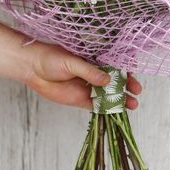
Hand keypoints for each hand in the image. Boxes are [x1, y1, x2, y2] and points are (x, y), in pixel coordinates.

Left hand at [23, 40, 141, 109]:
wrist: (32, 68)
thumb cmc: (51, 57)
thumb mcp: (71, 61)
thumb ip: (89, 71)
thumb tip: (108, 79)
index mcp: (93, 58)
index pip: (114, 63)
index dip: (125, 68)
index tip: (134, 73)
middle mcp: (93, 72)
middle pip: (115, 80)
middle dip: (127, 85)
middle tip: (137, 91)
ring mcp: (88, 86)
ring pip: (108, 93)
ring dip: (120, 99)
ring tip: (132, 104)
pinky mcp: (81, 99)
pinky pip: (97, 105)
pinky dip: (108, 108)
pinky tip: (117, 111)